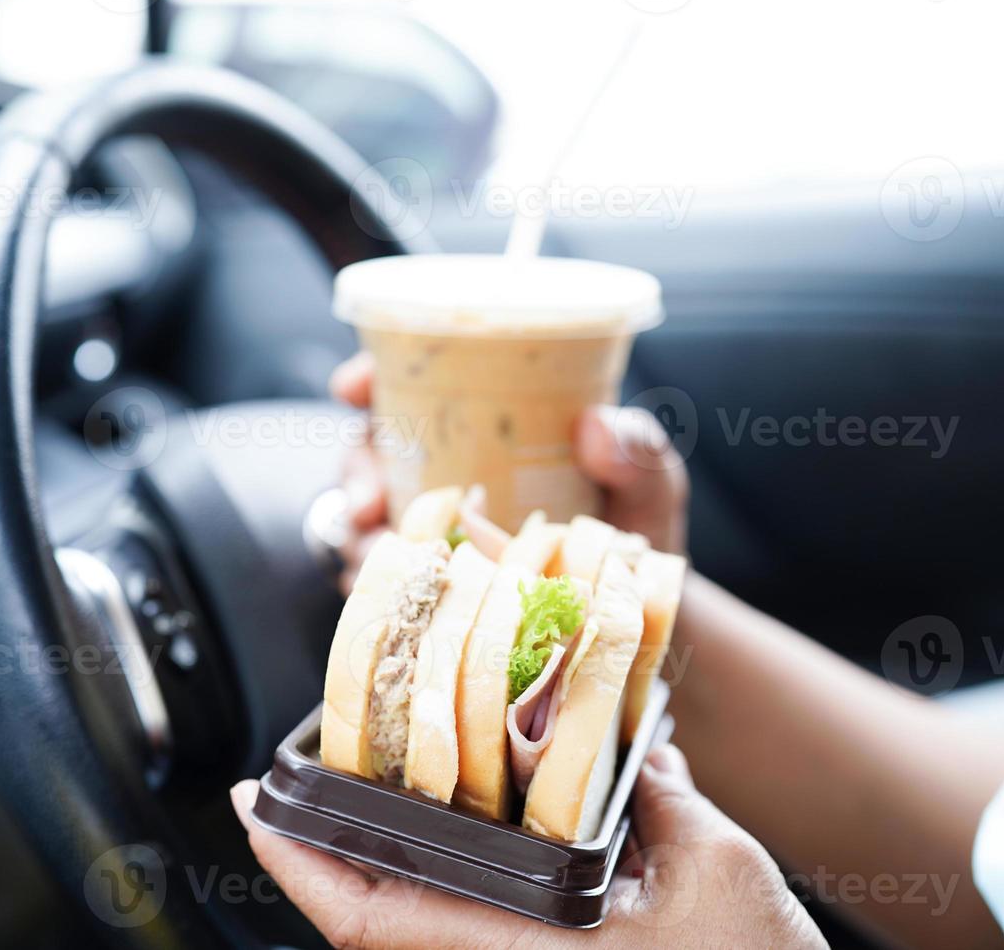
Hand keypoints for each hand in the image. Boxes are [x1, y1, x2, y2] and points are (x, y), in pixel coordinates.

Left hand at [229, 743, 825, 948]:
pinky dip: (439, 884)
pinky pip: (467, 935)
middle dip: (323, 853)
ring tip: (364, 793)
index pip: (372, 916)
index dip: (299, 861)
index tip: (249, 800)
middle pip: (376, 921)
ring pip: (416, 929)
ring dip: (377, 868)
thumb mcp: (717, 867)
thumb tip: (627, 736)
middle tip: (294, 779)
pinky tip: (455, 841)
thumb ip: (657, 792)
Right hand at [328, 352, 689, 591]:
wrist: (637, 623)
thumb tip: (594, 427)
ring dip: (356, 539)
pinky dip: (379, 592)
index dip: (368, 380)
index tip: (353, 387)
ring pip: (364, 524)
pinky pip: (386, 588)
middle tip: (370, 502)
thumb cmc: (636, 536)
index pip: (408, 387)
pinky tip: (392, 603)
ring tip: (375, 560)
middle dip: (355, 474)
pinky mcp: (428, 592)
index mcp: (485, 432)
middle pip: (369, 456)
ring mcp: (431, 537)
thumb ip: (638, 451)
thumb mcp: (650, 488)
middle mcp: (444, 476)